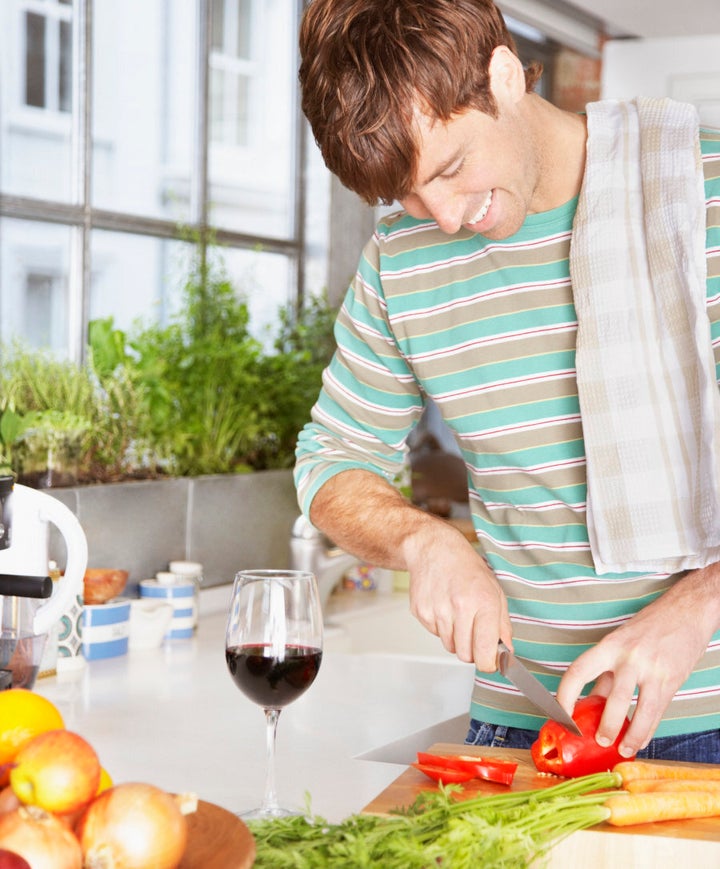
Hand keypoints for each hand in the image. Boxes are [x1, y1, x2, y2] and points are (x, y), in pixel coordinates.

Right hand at [403, 523, 511, 670]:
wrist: (434, 549)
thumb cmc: (466, 568)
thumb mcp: (495, 591)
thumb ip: (503, 625)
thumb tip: (506, 652)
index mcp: (483, 602)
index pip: (484, 654)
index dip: (488, 663)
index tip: (490, 660)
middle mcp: (460, 607)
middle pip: (465, 655)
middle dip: (472, 650)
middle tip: (474, 632)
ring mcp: (437, 610)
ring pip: (449, 646)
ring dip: (455, 637)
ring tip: (457, 613)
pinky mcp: (420, 611)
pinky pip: (435, 634)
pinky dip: (441, 627)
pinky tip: (443, 606)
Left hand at [556, 563, 719, 756]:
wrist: (686, 612)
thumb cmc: (649, 628)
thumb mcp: (619, 644)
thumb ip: (605, 673)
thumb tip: (589, 703)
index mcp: (610, 646)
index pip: (579, 671)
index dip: (565, 695)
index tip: (560, 715)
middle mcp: (629, 657)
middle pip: (613, 699)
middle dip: (605, 725)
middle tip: (599, 740)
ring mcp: (652, 670)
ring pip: (640, 711)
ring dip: (629, 735)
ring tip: (621, 749)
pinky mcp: (671, 680)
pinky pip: (657, 712)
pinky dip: (647, 731)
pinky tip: (640, 741)